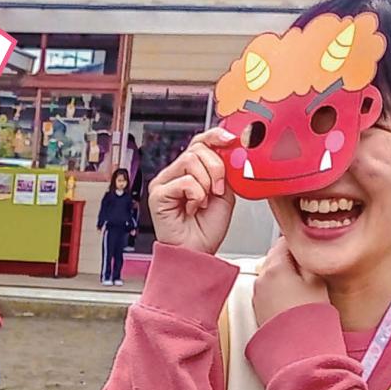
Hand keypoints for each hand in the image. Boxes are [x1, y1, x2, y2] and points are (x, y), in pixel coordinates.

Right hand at [147, 126, 237, 254]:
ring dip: (206, 183)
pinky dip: (196, 195)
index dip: (215, 136)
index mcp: (190, 171)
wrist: (197, 253)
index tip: (232, 139)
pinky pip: (185, 181)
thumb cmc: (207, 229)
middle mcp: (175, 173)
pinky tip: (193, 208)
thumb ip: (225, 170)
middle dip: (216, 168)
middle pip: (197, 148)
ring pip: (191, 161)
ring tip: (204, 201)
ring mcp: (164, 182)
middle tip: (219, 190)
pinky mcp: (158, 194)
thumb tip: (231, 150)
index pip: (200, 141)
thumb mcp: (226, 193)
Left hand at [252, 237, 329, 326]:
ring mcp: (257, 296)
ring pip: (272, 275)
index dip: (301, 244)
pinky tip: (294, 302)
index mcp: (274, 268)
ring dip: (286, 277)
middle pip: (276, 258)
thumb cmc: (309, 319)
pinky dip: (280, 292)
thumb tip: (306, 247)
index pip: (284, 242)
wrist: (298, 351)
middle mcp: (261, 280)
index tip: (311, 249)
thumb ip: (309, 259)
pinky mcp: (258, 310)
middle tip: (310, 270)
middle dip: (292, 261)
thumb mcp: (317, 281)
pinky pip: (269, 292)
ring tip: (304, 290)